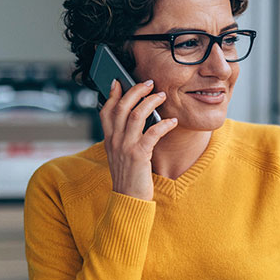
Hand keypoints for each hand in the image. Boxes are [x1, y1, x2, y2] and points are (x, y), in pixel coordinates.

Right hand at [99, 79, 177, 200]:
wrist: (128, 199)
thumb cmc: (129, 175)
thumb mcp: (120, 153)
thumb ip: (123, 136)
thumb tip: (135, 116)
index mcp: (109, 139)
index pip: (106, 110)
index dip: (112, 93)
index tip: (119, 80)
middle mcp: (114, 140)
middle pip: (122, 107)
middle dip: (136, 91)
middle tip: (150, 83)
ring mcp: (125, 147)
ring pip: (136, 115)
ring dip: (151, 102)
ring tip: (162, 95)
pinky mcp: (139, 156)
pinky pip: (152, 133)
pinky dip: (164, 124)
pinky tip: (173, 121)